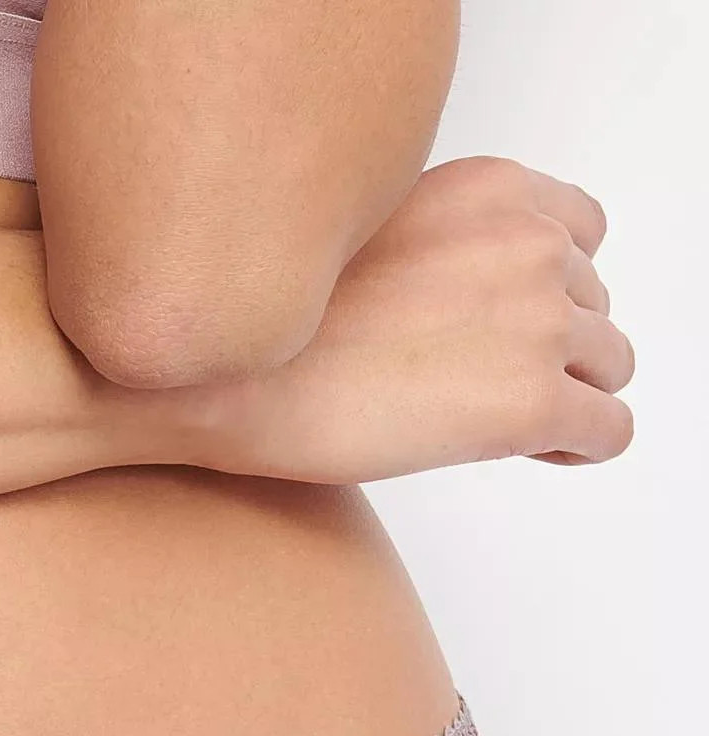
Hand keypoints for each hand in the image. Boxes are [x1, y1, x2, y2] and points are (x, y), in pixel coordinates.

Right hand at [178, 156, 635, 483]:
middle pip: (591, 302)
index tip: (495, 329)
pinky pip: (607, 429)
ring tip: (497, 424)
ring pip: (608, 364)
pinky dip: (578, 445)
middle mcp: (528, 245)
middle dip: (548, 346)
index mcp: (490, 190)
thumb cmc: (262, 330)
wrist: (218, 383)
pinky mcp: (532, 404)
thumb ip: (432, 245)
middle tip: (473, 387)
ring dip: (565, 395)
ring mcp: (539, 325)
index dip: (540, 288)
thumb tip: (452, 302)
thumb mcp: (358, 237)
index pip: (574, 231)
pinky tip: (531, 453)